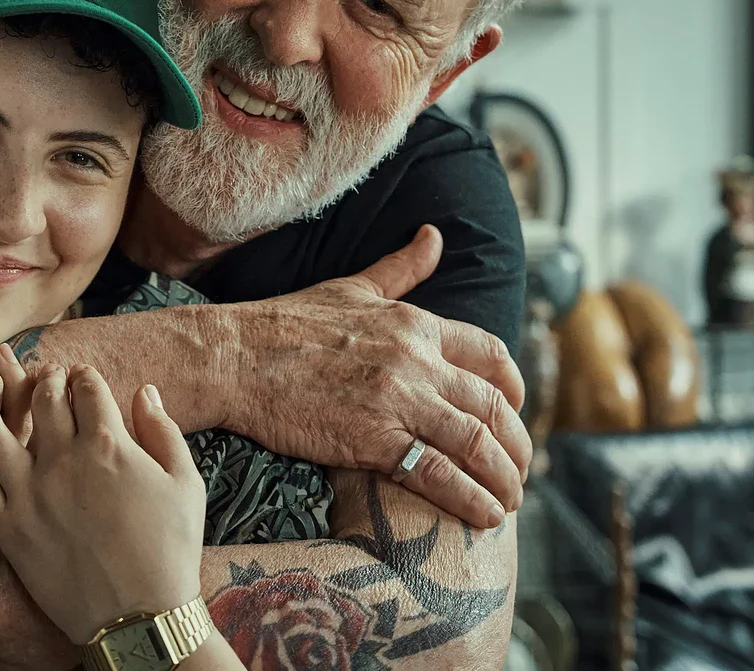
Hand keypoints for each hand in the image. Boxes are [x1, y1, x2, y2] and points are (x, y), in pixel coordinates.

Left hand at [0, 363, 204, 645]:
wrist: (140, 618)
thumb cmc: (170, 551)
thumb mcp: (185, 483)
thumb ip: (163, 430)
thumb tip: (144, 392)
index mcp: (109, 444)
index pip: (87, 387)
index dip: (84, 375)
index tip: (82, 376)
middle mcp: (63, 460)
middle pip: (41, 397)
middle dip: (43, 377)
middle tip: (43, 375)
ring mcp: (30, 493)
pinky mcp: (8, 526)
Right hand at [223, 225, 532, 528]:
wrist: (233, 358)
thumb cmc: (283, 324)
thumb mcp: (351, 288)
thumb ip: (400, 268)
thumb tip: (434, 236)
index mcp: (415, 323)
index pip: (491, 355)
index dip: (513, 389)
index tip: (513, 413)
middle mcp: (416, 360)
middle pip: (494, 406)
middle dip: (518, 445)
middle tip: (520, 471)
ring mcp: (397, 400)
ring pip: (477, 442)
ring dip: (503, 478)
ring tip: (508, 502)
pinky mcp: (373, 439)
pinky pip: (440, 474)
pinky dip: (471, 499)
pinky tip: (484, 516)